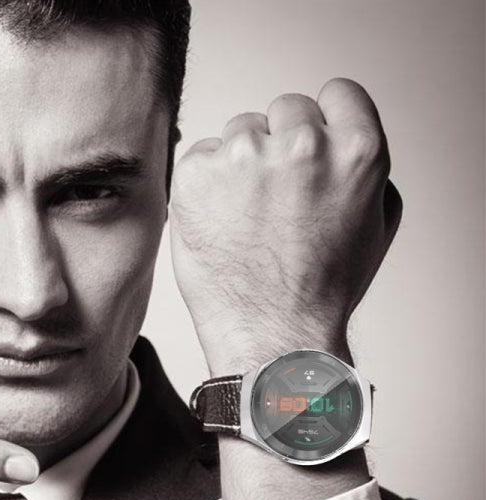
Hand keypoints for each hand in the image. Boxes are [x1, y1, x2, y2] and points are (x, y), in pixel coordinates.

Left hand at [170, 78, 402, 373]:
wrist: (271, 335)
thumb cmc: (320, 291)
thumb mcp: (374, 226)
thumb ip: (365, 172)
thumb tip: (343, 142)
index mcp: (356, 151)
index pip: (338, 94)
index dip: (324, 123)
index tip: (310, 147)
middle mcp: (302, 145)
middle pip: (286, 110)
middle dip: (281, 146)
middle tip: (275, 200)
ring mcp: (244, 158)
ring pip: (241, 132)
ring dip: (241, 164)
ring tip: (246, 219)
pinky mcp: (196, 174)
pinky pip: (202, 156)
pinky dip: (206, 184)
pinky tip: (219, 222)